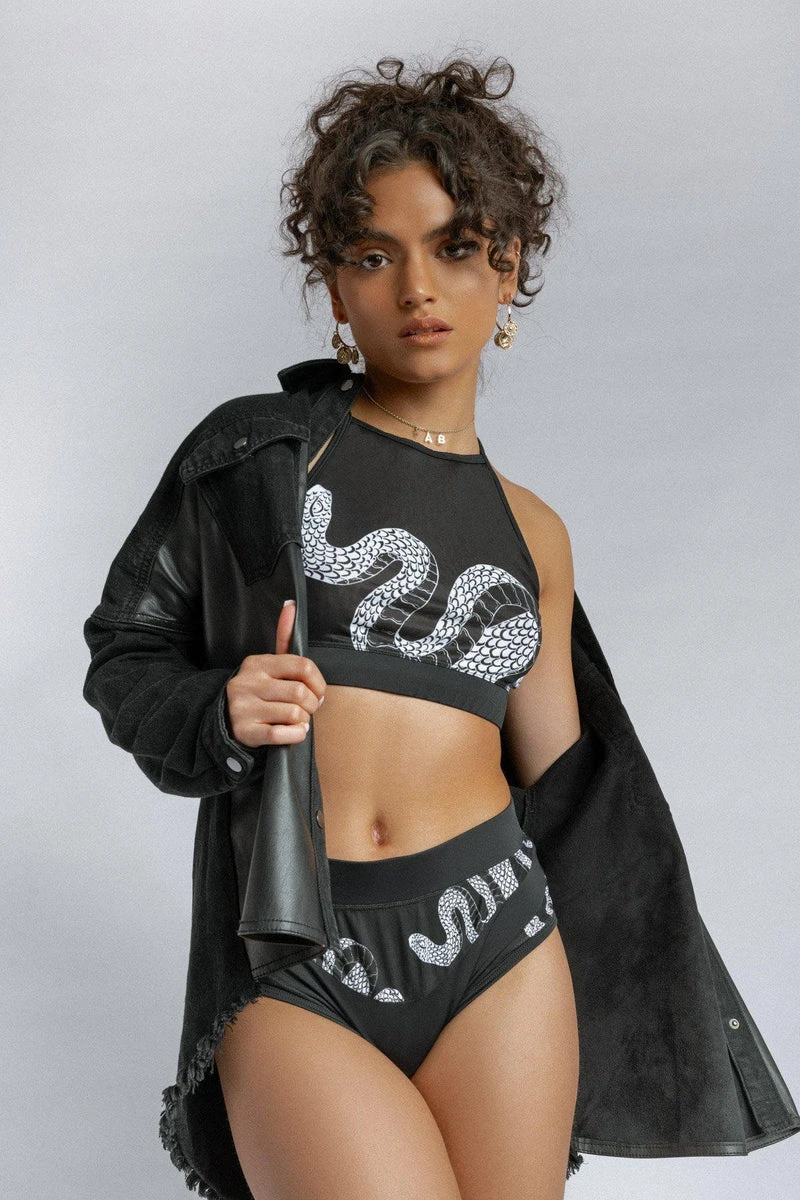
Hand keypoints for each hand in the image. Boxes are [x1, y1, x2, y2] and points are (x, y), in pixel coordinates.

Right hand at [225, 600, 326, 745]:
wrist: (227, 722)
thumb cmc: (259, 692)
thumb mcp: (269, 665)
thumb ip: (283, 637)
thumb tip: (291, 605)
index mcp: (258, 663)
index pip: (303, 666)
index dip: (319, 682)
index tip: (318, 692)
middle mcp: (247, 683)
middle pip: (301, 692)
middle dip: (311, 705)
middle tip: (307, 709)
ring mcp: (244, 707)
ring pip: (294, 714)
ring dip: (303, 721)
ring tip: (295, 720)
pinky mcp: (246, 731)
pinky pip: (284, 735)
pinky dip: (295, 735)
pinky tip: (291, 732)